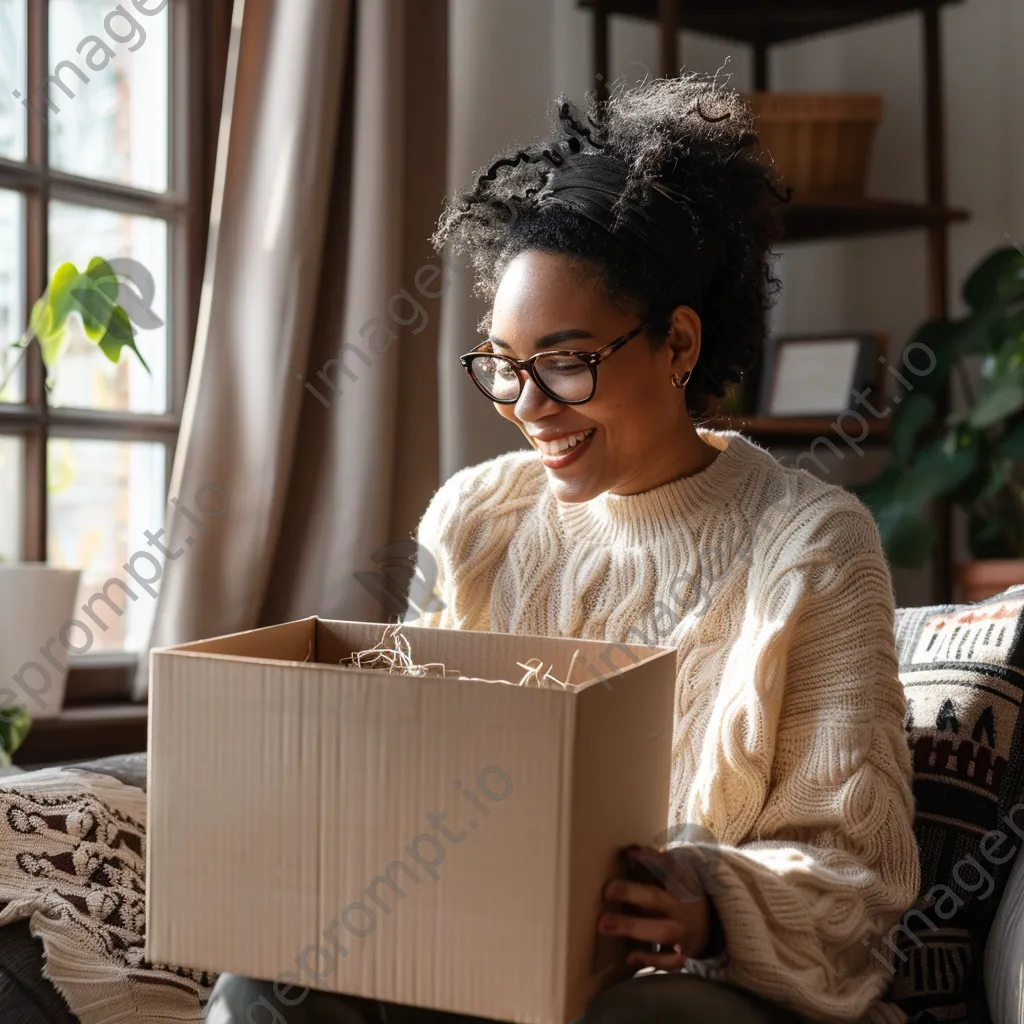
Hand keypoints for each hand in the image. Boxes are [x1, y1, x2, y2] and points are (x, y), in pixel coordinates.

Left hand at [598, 845, 710, 970]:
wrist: (707, 927)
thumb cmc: (675, 896)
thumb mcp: (668, 880)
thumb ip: (648, 867)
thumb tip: (626, 852)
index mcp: (681, 883)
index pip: (668, 868)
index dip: (650, 860)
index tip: (629, 853)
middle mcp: (682, 906)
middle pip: (656, 898)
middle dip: (631, 893)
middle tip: (607, 890)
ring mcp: (682, 931)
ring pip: (662, 930)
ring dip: (632, 926)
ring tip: (603, 924)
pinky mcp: (681, 954)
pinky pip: (669, 961)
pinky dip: (651, 959)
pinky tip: (630, 957)